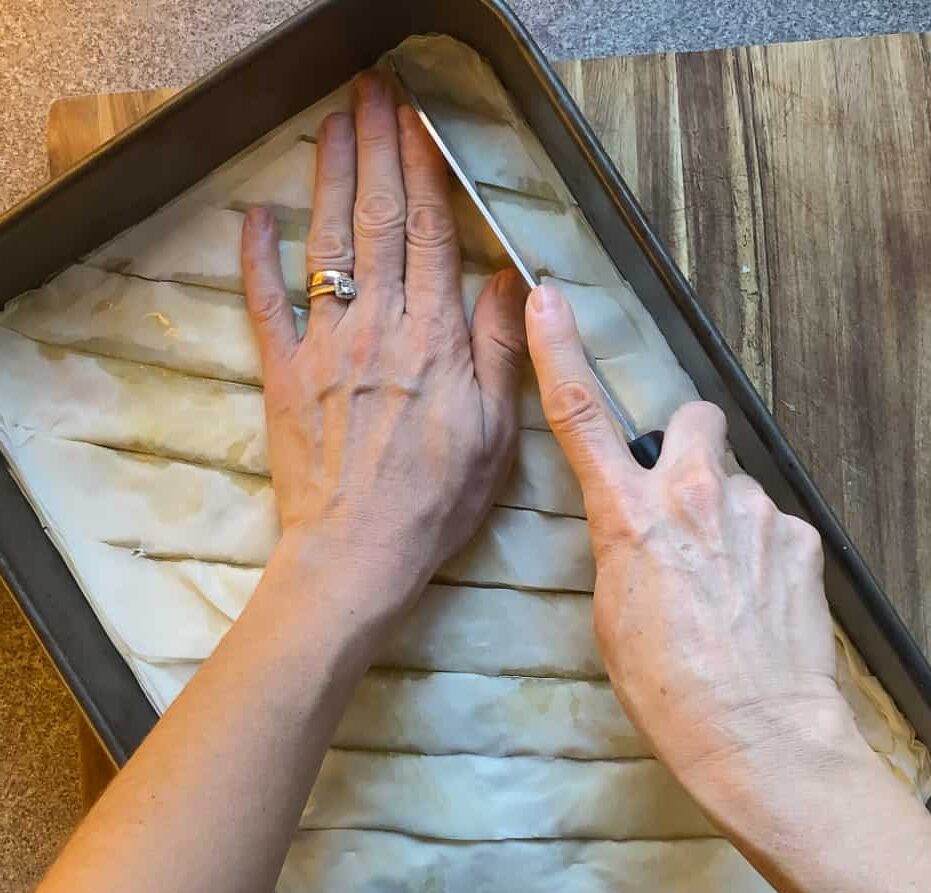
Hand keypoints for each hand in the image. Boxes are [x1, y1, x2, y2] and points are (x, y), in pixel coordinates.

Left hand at [241, 73, 526, 620]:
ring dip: (327, 179)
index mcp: (435, 340)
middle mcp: (380, 327)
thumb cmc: (435, 500)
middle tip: (373, 92)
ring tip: (332, 125)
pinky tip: (256, 216)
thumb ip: (502, 351)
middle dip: (376, 149)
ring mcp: (326, 345)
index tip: (419, 120)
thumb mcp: (496, 433)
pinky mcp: (284, 372)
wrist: (358, 552)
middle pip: (378, 220)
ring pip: (326, 245)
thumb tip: (511, 279)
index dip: (424, 171)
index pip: (431, 234)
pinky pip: (266, 304)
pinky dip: (257, 257)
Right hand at [525, 283, 849, 800]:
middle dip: (687, 442)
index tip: (549, 302)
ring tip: (724, 579)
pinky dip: (763, 548)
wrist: (757, 736)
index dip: (560, 352)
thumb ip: (622, 546)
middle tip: (685, 494)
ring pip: (735, 480)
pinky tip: (755, 596)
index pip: (583, 417)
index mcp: (628, 518)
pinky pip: (774, 522)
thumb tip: (637, 525)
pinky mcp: (798, 537)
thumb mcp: (612, 613)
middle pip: (693, 418)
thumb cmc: (669, 688)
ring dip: (726, 512)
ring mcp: (753, 513)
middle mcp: (692, 498)